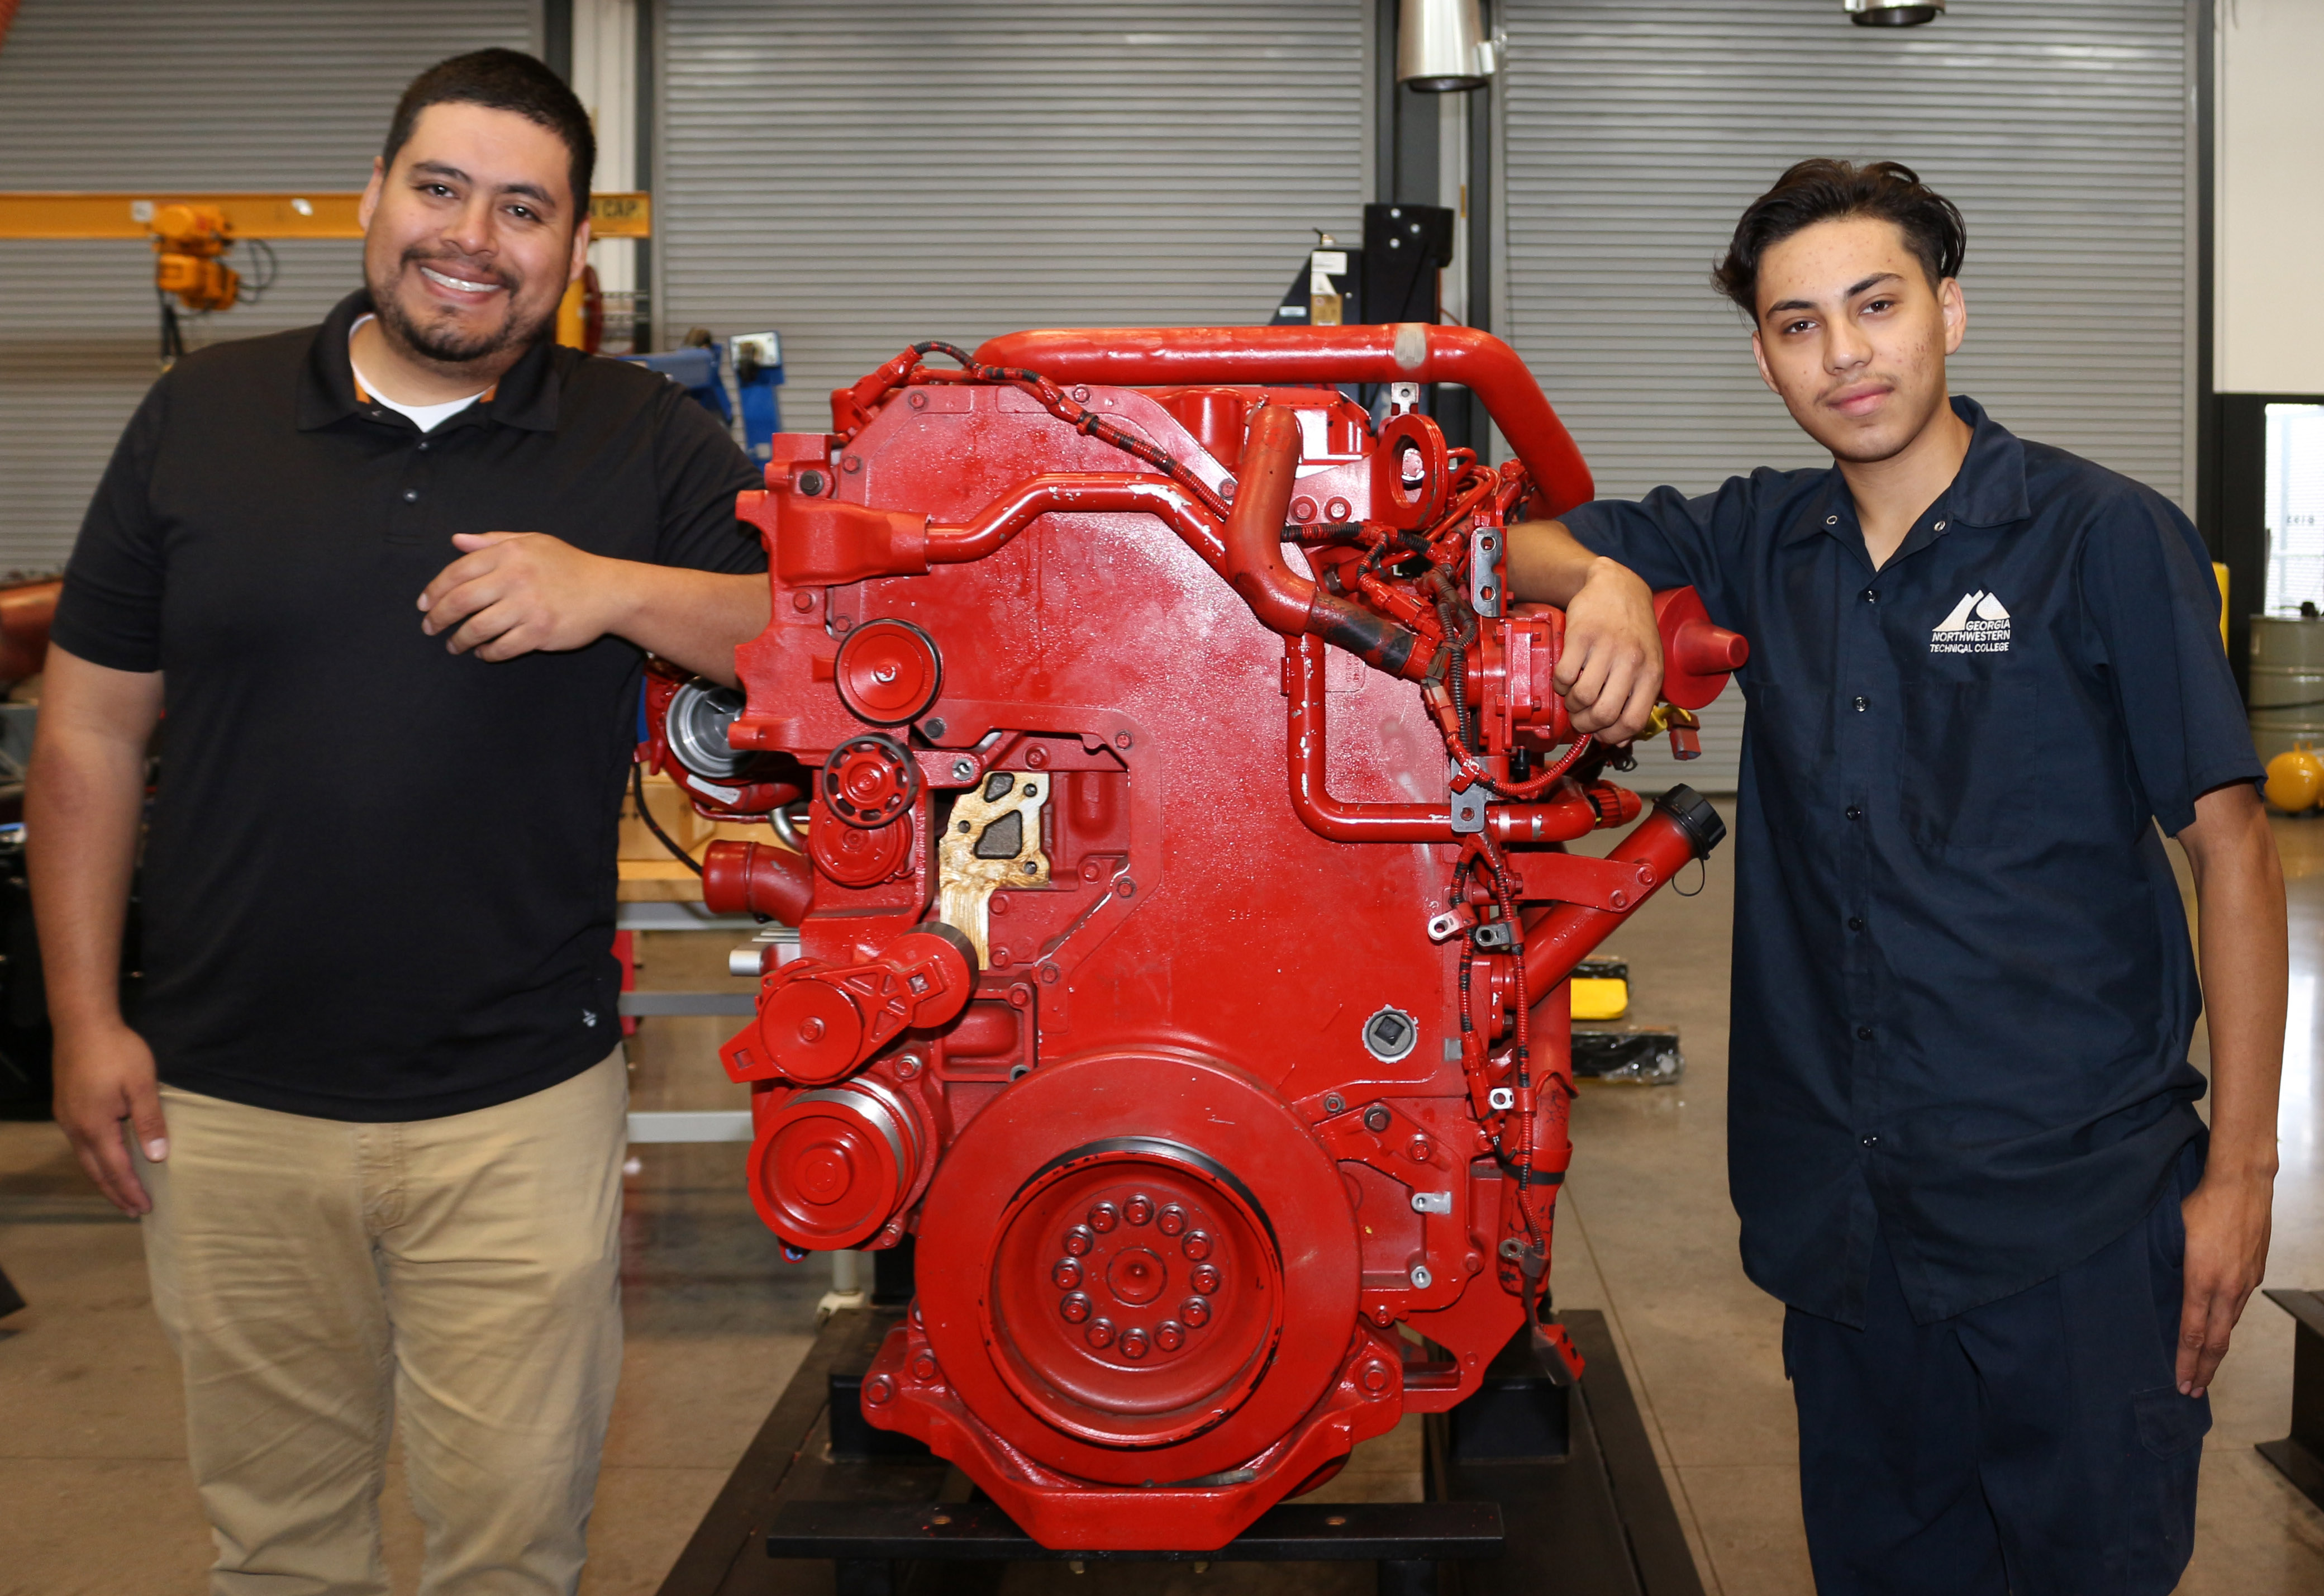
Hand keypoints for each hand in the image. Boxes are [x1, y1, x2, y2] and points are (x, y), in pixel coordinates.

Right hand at [53, 1020, 165, 1215]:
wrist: (82, 1024)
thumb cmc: (117, 1052)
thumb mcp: (142, 1085)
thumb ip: (150, 1122)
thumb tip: (158, 1157)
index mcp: (96, 1127)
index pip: (115, 1170)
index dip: (130, 1191)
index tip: (145, 1209)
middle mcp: (75, 1128)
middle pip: (95, 1171)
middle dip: (115, 1193)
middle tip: (133, 1212)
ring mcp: (67, 1118)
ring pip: (85, 1159)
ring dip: (103, 1179)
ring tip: (120, 1193)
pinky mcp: (66, 1107)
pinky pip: (81, 1144)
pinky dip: (95, 1160)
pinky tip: (105, 1160)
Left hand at [418, 532, 624, 660]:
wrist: (609, 591)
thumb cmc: (568, 565)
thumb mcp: (532, 542)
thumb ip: (492, 541)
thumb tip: (457, 541)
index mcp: (509, 553)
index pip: (457, 572)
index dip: (433, 590)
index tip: (423, 604)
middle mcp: (515, 578)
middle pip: (460, 602)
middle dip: (438, 618)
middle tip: (430, 628)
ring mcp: (528, 607)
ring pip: (477, 628)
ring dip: (460, 640)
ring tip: (454, 645)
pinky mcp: (540, 632)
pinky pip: (502, 648)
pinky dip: (488, 653)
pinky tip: (484, 652)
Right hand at [1554, 557, 1662, 742]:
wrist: (1616, 586)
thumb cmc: (1631, 628)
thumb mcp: (1647, 662)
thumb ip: (1638, 698)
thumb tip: (1620, 739)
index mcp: (1651, 673)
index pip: (1633, 721)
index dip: (1611, 736)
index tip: (1600, 734)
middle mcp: (1632, 661)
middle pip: (1604, 713)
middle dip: (1585, 724)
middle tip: (1579, 718)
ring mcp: (1606, 648)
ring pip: (1581, 697)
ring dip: (1571, 704)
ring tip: (1572, 696)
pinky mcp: (1582, 636)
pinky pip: (1564, 675)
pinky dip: (1560, 684)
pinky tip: (1565, 678)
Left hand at [2177, 1165, 2273, 1395]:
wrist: (2242, 1184)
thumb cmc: (2200, 1204)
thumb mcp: (2173, 1235)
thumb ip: (2167, 1265)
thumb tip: (2156, 1286)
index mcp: (2202, 1280)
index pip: (2193, 1333)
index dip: (2187, 1362)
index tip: (2182, 1383)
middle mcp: (2228, 1288)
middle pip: (2217, 1341)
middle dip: (2205, 1369)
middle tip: (2193, 1391)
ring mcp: (2245, 1282)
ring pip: (2229, 1324)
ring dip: (2216, 1348)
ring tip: (2204, 1366)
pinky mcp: (2255, 1273)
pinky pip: (2238, 1306)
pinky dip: (2226, 1322)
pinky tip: (2218, 1327)